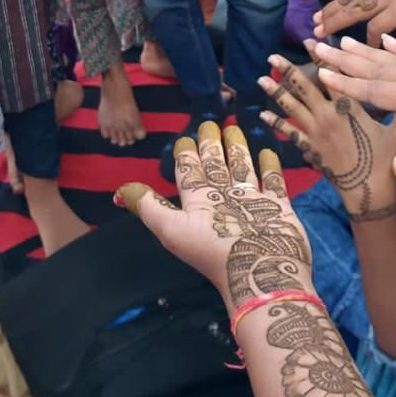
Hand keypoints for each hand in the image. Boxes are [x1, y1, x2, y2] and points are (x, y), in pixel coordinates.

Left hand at [115, 122, 313, 312]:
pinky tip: (266, 151)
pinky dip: (269, 167)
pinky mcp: (277, 207)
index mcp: (199, 204)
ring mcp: (251, 203)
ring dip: (237, 150)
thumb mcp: (173, 229)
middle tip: (209, 124)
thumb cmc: (215, 250)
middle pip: (214, 167)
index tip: (184, 138)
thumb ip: (148, 206)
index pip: (189, 173)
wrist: (261, 272)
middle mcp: (224, 201)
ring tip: (234, 129)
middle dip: (210, 147)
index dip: (185, 155)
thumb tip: (117, 193)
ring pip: (241, 169)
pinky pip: (273, 181)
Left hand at [259, 51, 395, 219]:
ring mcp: (316, 132)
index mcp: (349, 107)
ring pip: (291, 107)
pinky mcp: (310, 148)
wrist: (368, 192)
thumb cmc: (386, 161)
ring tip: (262, 78)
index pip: (332, 76)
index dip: (320, 58)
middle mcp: (328, 116)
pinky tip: (263, 115)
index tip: (309, 43)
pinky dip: (276, 124)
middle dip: (288, 69)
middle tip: (273, 56)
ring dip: (276, 92)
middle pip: (304, 88)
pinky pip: (289, 133)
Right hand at [310, 36, 395, 179]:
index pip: (380, 92)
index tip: (320, 74)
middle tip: (316, 47)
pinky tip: (388, 42)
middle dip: (347, 61)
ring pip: (394, 60)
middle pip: (379, 69)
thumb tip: (394, 169)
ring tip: (342, 41)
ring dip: (366, 52)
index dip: (349, 85)